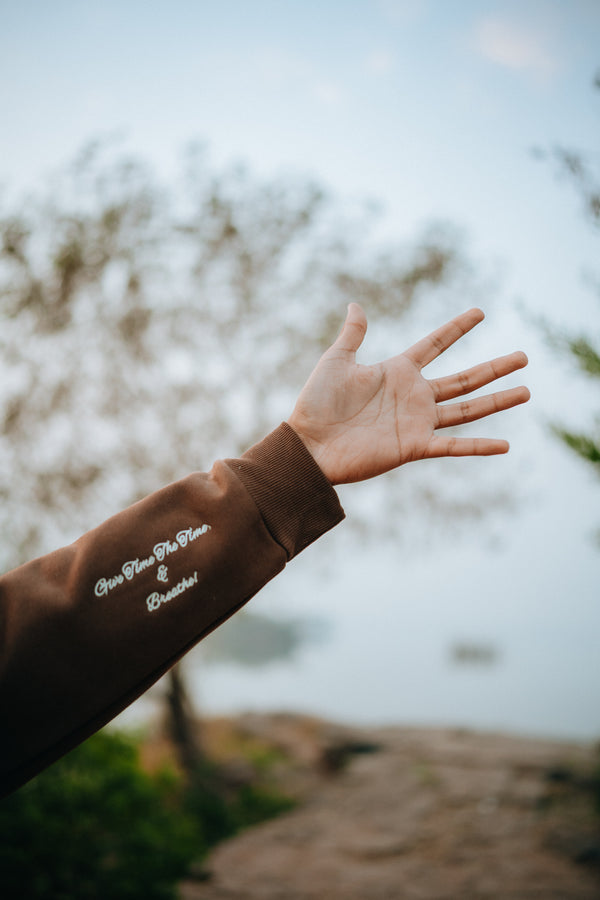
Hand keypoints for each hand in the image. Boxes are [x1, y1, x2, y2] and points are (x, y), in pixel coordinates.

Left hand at [288, 304, 529, 484]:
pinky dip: (478, 446)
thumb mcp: (336, 361)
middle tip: (524, 356)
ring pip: (467, 409)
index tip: (480, 312)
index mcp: (397, 371)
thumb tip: (355, 304)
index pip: (435, 344)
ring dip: (497, 401)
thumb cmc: (316, 403)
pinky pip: (453, 446)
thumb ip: (353, 335)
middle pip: (464, 379)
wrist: (308, 445)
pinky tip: (505, 445)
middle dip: (494, 368)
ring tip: (527, 390)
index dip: (457, 328)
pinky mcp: (413, 446)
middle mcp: (414, 395)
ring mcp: (417, 421)